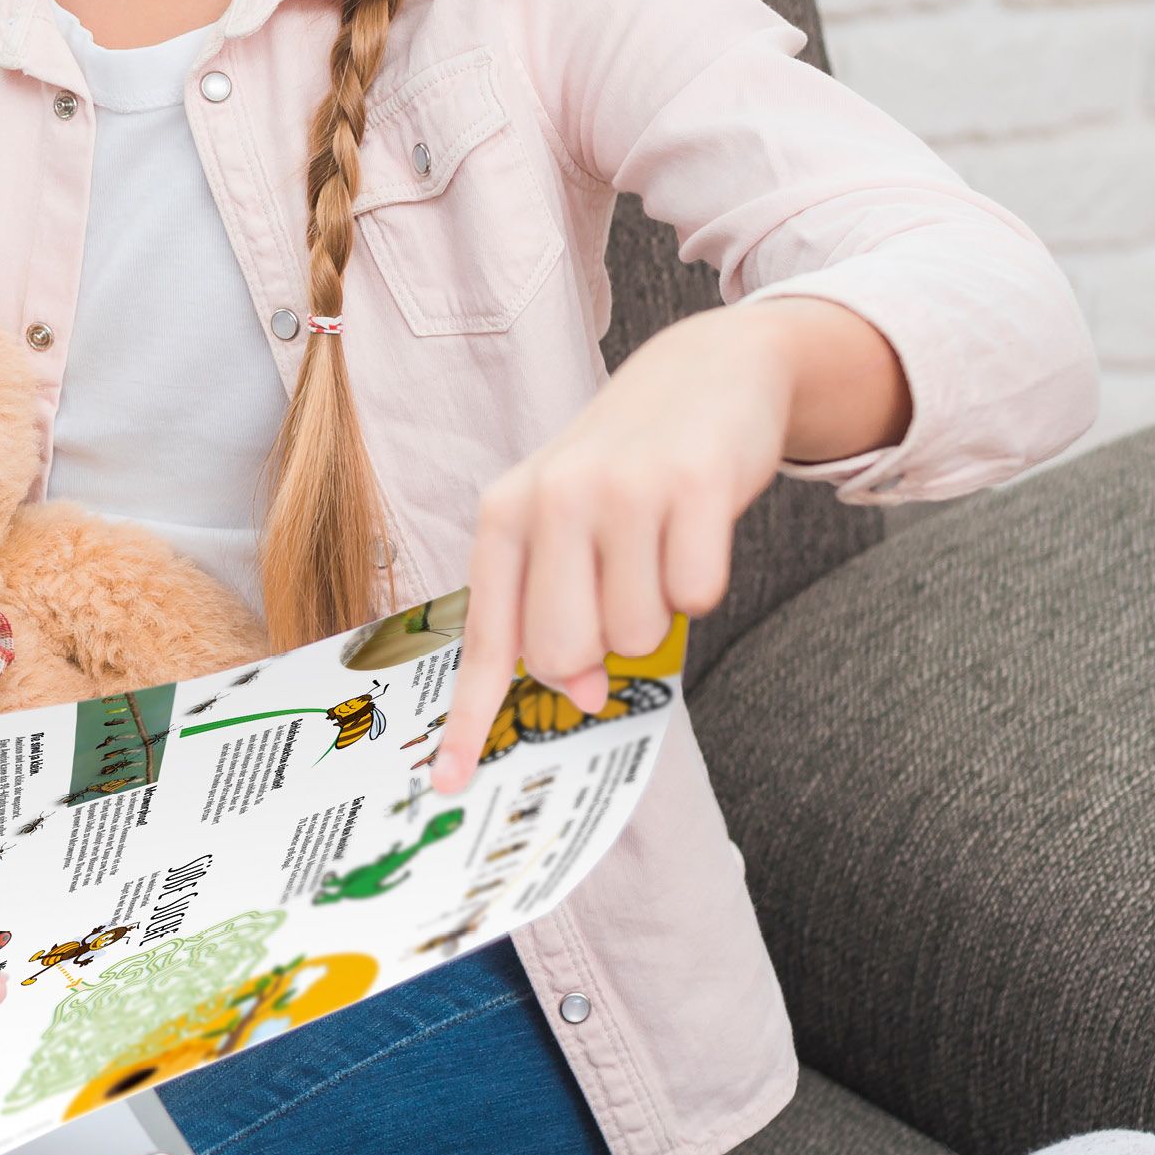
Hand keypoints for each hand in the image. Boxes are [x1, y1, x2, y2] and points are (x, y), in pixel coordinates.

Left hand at [428, 297, 908, 792]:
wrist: (704, 373)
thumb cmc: (624, 471)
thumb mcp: (564, 526)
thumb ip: (555, 611)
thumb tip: (584, 694)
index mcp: (504, 515)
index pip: (487, 638)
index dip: (469, 717)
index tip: (449, 781)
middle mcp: (553, 499)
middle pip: (565, 653)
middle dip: (601, 653)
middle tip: (619, 591)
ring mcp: (622, 489)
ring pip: (637, 632)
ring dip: (658, 610)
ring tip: (657, 546)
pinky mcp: (694, 484)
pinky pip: (698, 595)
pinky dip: (703, 581)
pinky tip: (694, 529)